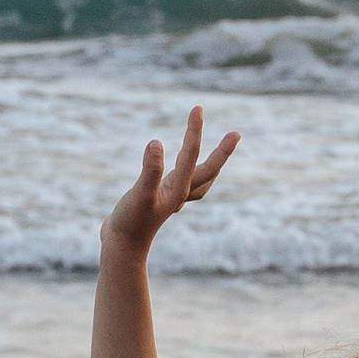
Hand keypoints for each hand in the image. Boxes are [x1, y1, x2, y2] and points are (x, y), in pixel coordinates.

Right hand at [101, 105, 239, 256]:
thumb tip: (156, 143)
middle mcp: (179, 194)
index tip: (198, 108)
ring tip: (220, 156)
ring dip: (211, 167)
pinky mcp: (159, 204)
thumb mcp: (139, 194)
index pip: (190, 154)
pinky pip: (181, 187)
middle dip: (221, 151)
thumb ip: (149, 170)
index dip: (195, 130)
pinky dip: (186, 177)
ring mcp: (171, 200)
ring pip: (199, 182)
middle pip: (208, 170)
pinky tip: (178, 176)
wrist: (121, 249)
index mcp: (178, 190)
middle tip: (237, 133)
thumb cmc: (131, 222)